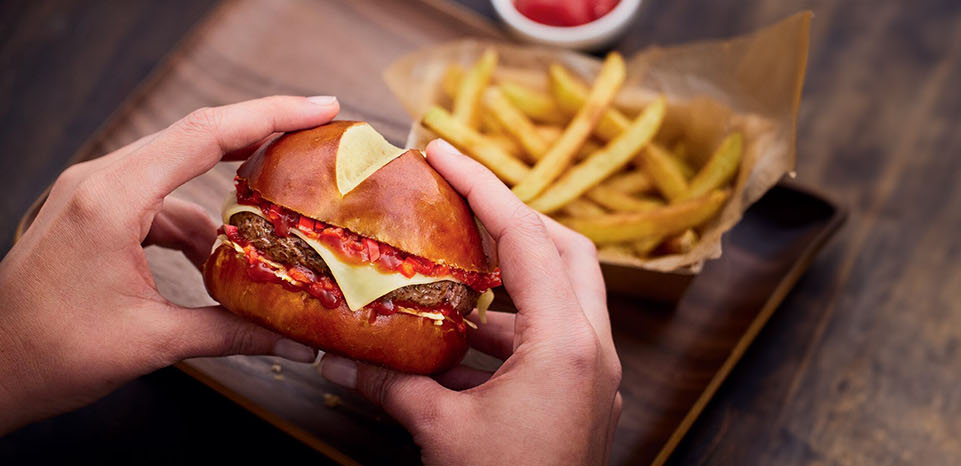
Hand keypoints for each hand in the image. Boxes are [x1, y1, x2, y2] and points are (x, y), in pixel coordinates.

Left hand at [0, 96, 340, 432]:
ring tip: (273, 221)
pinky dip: (193, 222)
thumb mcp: (152, 342)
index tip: (321, 108)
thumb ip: (231, 332)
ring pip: (176, 170)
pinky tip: (218, 258)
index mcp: (112, 200)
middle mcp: (99, 182)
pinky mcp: (89, 214)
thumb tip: (295, 342)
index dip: (270, 116)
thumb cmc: (51, 352)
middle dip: (260, 134)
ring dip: (225, 194)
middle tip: (317, 135)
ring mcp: (91, 194)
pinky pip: (156, 200)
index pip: (205, 135)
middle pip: (195, 135)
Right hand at [318, 139, 622, 464]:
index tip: (442, 150)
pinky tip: (460, 332)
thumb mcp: (440, 431)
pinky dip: (512, 320)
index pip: (527, 237)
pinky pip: (555, 334)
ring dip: (510, 273)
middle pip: (564, 249)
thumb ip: (390, 385)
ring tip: (449, 262)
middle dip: (511, 216)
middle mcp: (594, 347)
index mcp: (565, 343)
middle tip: (455, 196)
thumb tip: (334, 357)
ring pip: (564, 292)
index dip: (483, 186)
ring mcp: (597, 372)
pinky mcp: (587, 396)